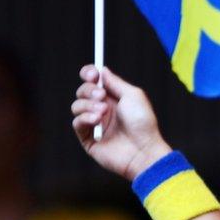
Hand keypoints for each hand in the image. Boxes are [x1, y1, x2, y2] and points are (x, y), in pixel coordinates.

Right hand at [71, 65, 170, 180]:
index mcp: (114, 98)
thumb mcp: (133, 95)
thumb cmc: (143, 122)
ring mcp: (94, 123)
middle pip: (83, 91)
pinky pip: (76, 122)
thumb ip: (115, 83)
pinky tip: (96, 120)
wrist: (143, 149)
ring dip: (88, 105)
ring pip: (77, 106)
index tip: (92, 74)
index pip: (94, 81)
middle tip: (102, 96)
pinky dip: (84, 118)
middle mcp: (102, 109)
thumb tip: (102, 70)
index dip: (89, 74)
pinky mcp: (88, 138)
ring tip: (103, 112)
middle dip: (88, 90)